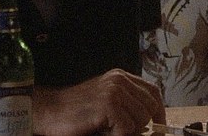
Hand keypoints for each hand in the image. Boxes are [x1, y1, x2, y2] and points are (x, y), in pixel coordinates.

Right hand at [34, 68, 165, 135]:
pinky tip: (102, 132)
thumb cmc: (74, 113)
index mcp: (120, 77)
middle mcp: (119, 80)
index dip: (159, 111)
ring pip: (141, 119)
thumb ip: (126, 107)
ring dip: (127, 131)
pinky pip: (127, 129)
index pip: (153, 91)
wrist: (47, 112)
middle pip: (150, 107)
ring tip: (107, 130)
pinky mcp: (108, 105)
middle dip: (142, 125)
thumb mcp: (105, 103)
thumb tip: (150, 126)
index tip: (158, 126)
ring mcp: (114, 91)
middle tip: (121, 131)